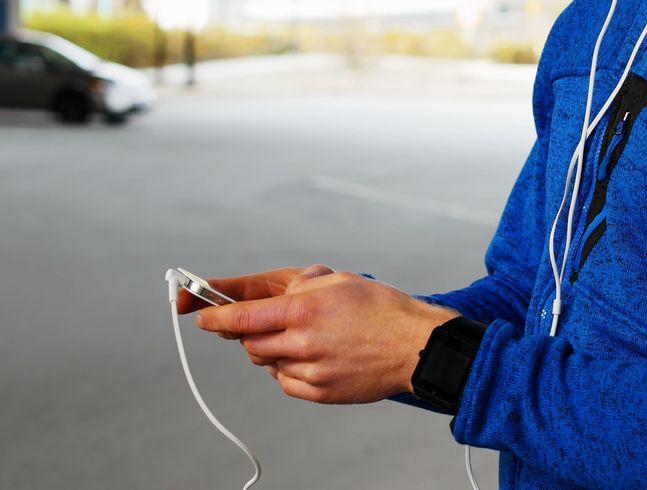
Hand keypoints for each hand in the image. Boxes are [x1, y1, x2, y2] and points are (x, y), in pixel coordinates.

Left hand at [195, 268, 457, 404]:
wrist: (418, 346)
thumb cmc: (383, 309)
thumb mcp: (339, 282)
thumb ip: (300, 288)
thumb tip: (271, 298)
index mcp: (304, 310)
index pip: (242, 317)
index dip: (215, 318)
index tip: (202, 317)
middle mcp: (303, 342)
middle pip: (250, 344)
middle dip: (251, 335)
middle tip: (268, 325)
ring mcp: (312, 370)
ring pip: (268, 364)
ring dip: (274, 352)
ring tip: (306, 339)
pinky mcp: (322, 392)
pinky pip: (287, 383)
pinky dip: (290, 371)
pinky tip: (314, 358)